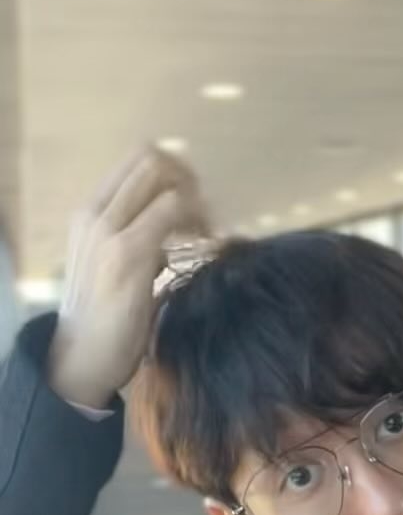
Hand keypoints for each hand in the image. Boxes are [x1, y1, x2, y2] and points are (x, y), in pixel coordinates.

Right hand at [47, 147, 210, 407]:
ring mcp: (109, 229)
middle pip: (152, 159)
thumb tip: (179, 230)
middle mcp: (96, 212)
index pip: (139, 161)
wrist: (83, 355)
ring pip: (164, 181)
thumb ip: (144, 242)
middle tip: (208, 217)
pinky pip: (172, 212)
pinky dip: (196, 224)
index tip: (197, 207)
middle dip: (190, 181)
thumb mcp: (121, 267)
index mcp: (91, 212)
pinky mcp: (128, 251)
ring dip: (196, 203)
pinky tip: (205, 248)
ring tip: (208, 236)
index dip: (177, 174)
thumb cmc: (107, 317)